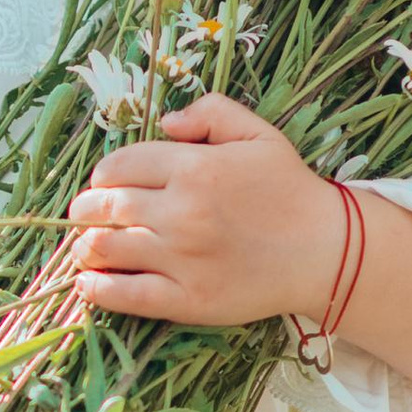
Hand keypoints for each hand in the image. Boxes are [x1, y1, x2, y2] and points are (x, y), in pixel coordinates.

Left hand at [64, 92, 350, 331]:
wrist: (326, 251)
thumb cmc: (290, 190)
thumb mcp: (258, 134)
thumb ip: (210, 112)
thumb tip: (165, 121)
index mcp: (194, 168)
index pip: (118, 167)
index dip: (101, 176)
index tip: (103, 185)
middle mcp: (181, 212)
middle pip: (102, 208)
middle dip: (84, 210)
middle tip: (85, 216)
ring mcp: (181, 258)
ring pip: (104, 249)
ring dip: (85, 247)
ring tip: (87, 247)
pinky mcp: (186, 299)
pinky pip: (124, 295)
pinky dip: (97, 289)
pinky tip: (89, 284)